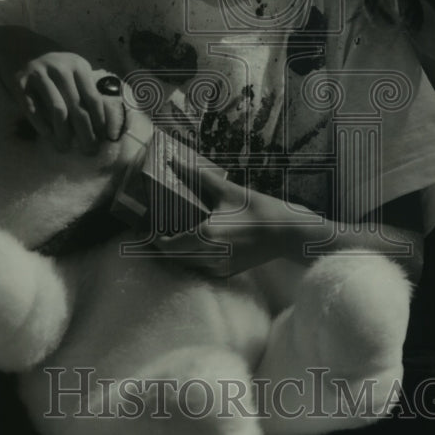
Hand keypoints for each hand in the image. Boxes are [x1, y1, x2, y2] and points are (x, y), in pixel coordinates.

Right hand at [15, 52, 124, 153]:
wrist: (12, 43)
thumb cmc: (48, 61)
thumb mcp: (70, 66)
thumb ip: (83, 86)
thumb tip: (99, 120)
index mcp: (77, 65)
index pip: (93, 99)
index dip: (100, 122)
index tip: (103, 139)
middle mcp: (60, 68)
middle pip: (78, 108)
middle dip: (86, 134)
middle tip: (89, 151)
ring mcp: (39, 74)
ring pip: (58, 110)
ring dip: (63, 133)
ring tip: (65, 148)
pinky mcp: (19, 82)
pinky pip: (33, 109)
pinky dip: (41, 125)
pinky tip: (48, 135)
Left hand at [150, 152, 304, 276]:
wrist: (287, 234)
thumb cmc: (259, 209)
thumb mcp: (228, 190)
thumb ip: (198, 177)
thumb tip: (175, 162)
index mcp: (205, 235)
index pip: (167, 245)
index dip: (153, 239)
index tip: (146, 228)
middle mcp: (209, 255)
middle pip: (172, 256)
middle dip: (161, 245)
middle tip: (154, 229)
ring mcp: (218, 267)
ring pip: (185, 263)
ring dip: (176, 251)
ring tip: (171, 233)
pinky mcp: (226, 272)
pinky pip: (200, 267)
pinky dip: (192, 257)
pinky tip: (194, 242)